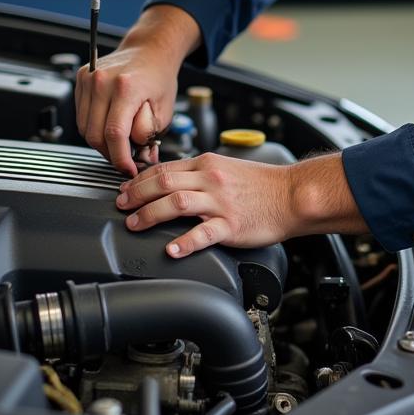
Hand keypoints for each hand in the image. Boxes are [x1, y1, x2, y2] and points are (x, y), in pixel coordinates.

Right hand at [75, 43, 175, 174]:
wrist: (150, 50)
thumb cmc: (159, 77)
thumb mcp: (164, 109)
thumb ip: (149, 135)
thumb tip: (138, 157)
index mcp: (127, 87)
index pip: (115, 134)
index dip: (120, 158)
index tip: (128, 168)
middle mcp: (103, 80)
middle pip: (95, 135)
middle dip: (110, 153)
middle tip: (125, 157)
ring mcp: (89, 78)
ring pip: (84, 128)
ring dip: (100, 142)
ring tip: (119, 140)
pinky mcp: (81, 78)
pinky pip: (81, 115)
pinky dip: (93, 126)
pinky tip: (109, 124)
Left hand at [116, 151, 368, 256]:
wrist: (293, 194)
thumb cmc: (263, 184)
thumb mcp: (227, 168)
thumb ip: (201, 174)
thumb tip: (174, 181)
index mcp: (207, 164)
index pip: (164, 168)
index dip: (139, 180)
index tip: (125, 189)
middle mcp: (211, 179)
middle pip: (163, 182)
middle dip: (135, 195)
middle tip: (120, 206)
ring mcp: (220, 202)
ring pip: (176, 203)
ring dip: (150, 214)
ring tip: (134, 224)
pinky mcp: (231, 224)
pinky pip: (204, 233)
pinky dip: (185, 242)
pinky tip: (172, 250)